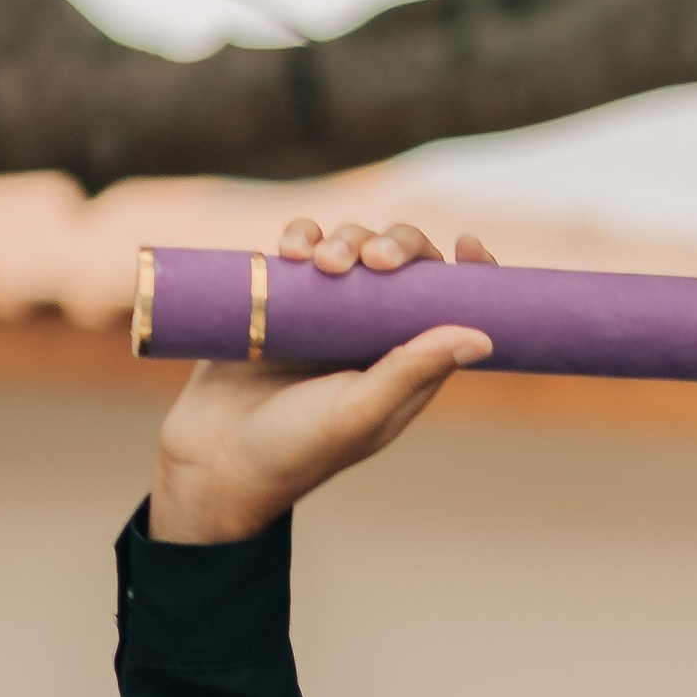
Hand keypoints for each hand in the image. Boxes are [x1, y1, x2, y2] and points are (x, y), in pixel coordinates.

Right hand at [146, 217, 498, 545]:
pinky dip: (300, 237)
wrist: (213, 459)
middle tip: (373, 260)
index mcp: (407, 367)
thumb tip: (483, 336)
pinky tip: (290, 252)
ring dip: (345, 239)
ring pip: (352, 248)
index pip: (451, 310)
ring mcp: (326, 314)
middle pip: (404, 266)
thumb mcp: (360, 412)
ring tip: (323, 263)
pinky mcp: (280, 300)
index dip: (469, 276)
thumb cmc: (294, 449)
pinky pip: (300, 250)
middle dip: (395, 246)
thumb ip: (415, 370)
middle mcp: (372, 336)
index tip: (468, 245)